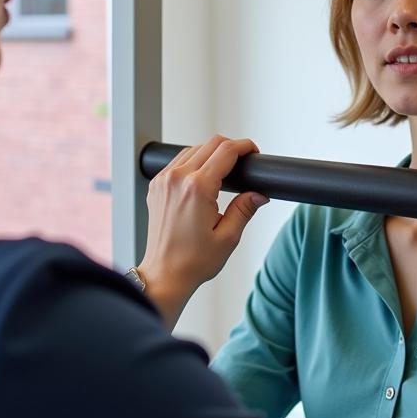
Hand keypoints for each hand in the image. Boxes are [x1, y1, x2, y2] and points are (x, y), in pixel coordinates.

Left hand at [137, 136, 268, 316]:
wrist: (164, 274)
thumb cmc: (192, 261)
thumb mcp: (228, 237)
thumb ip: (245, 209)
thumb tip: (259, 193)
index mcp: (197, 189)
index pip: (226, 150)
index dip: (244, 146)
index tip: (254, 152)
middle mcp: (177, 179)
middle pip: (210, 143)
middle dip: (231, 147)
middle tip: (244, 161)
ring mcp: (163, 181)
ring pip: (193, 149)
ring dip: (211, 153)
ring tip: (226, 171)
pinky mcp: (156, 185)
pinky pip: (178, 161)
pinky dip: (194, 161)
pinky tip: (204, 176)